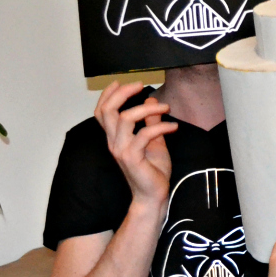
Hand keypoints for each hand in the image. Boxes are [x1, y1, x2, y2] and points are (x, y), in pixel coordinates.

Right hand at [94, 81, 177, 206]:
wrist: (154, 195)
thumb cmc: (152, 170)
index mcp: (115, 137)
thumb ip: (151, 122)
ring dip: (147, 109)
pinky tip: (173, 126)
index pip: (102, 111)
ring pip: (124, 119)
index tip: (120, 82)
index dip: (108, 95)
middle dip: (123, 94)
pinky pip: (143, 135)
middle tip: (141, 86)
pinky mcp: (133, 158)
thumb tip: (151, 101)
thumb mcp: (154, 141)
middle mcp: (114, 142)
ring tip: (166, 108)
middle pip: (107, 111)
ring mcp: (121, 150)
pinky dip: (160, 127)